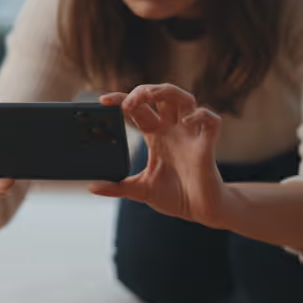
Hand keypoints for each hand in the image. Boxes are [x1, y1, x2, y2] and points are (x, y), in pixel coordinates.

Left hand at [88, 84, 226, 227]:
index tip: (104, 100)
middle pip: (161, 96)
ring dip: (167, 92)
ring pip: (185, 99)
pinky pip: (211, 121)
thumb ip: (117, 187)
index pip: (138, 109)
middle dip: (144, 91)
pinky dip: (200, 115)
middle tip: (128, 102)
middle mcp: (172, 130)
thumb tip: (92, 187)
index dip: (122, 99)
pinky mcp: (206, 145)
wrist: (198, 211)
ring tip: (149, 97)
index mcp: (155, 136)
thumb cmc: (173, 196)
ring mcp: (190, 135)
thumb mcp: (140, 190)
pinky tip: (186, 121)